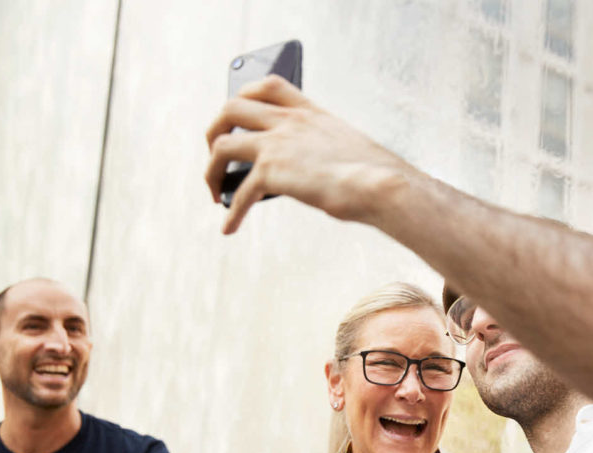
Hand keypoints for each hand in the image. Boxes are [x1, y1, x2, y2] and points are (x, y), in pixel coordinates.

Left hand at [205, 74, 413, 235]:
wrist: (381, 187)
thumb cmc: (375, 175)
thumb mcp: (346, 148)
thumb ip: (321, 149)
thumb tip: (309, 172)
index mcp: (310, 112)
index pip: (268, 86)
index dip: (244, 96)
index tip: (238, 114)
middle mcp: (289, 121)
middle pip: (231, 108)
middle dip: (215, 130)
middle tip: (216, 154)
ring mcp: (277, 143)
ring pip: (222, 145)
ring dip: (211, 169)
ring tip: (214, 189)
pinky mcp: (271, 171)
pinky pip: (238, 193)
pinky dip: (231, 212)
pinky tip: (230, 227)